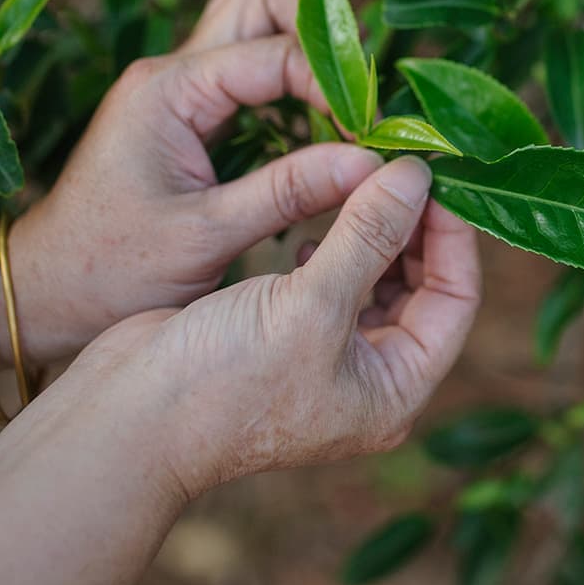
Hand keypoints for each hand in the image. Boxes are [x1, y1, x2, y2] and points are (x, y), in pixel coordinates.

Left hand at [9, 0, 384, 359]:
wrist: (46, 293)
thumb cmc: (111, 269)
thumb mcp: (207, 235)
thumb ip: (290, 192)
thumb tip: (372, 165)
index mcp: (167, 90)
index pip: (275, 53)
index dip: (335, 85)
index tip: (373, 134)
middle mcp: (170, 73)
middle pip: (260, 5)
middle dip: (320, 37)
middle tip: (363, 98)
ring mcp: (177, 91)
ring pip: (254, 31)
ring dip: (305, 59)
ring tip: (348, 116)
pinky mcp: (186, 117)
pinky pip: (249, 77)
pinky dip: (291, 94)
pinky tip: (319, 140)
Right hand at [87, 156, 482, 497]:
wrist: (127, 417)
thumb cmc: (224, 377)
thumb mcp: (311, 302)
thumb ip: (368, 236)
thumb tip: (417, 176)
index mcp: (394, 391)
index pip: (456, 301)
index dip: (452, 236)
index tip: (434, 177)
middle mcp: (369, 382)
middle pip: (421, 291)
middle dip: (413, 229)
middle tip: (399, 168)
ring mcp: (325, 363)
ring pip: (374, 284)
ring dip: (372, 235)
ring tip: (360, 184)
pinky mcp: (283, 340)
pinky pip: (331, 287)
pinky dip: (331, 252)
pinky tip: (309, 232)